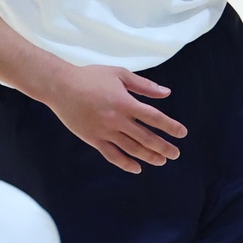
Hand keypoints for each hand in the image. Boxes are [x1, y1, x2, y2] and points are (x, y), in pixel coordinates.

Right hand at [44, 61, 187, 173]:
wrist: (60, 86)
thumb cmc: (91, 77)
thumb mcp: (119, 75)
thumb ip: (143, 85)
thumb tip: (166, 93)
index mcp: (125, 102)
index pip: (154, 117)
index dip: (170, 126)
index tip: (182, 133)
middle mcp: (117, 119)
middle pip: (146, 137)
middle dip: (163, 147)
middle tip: (176, 154)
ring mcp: (104, 131)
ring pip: (131, 149)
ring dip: (149, 156)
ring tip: (161, 161)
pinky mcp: (93, 139)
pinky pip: (112, 155)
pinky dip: (126, 163)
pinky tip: (137, 168)